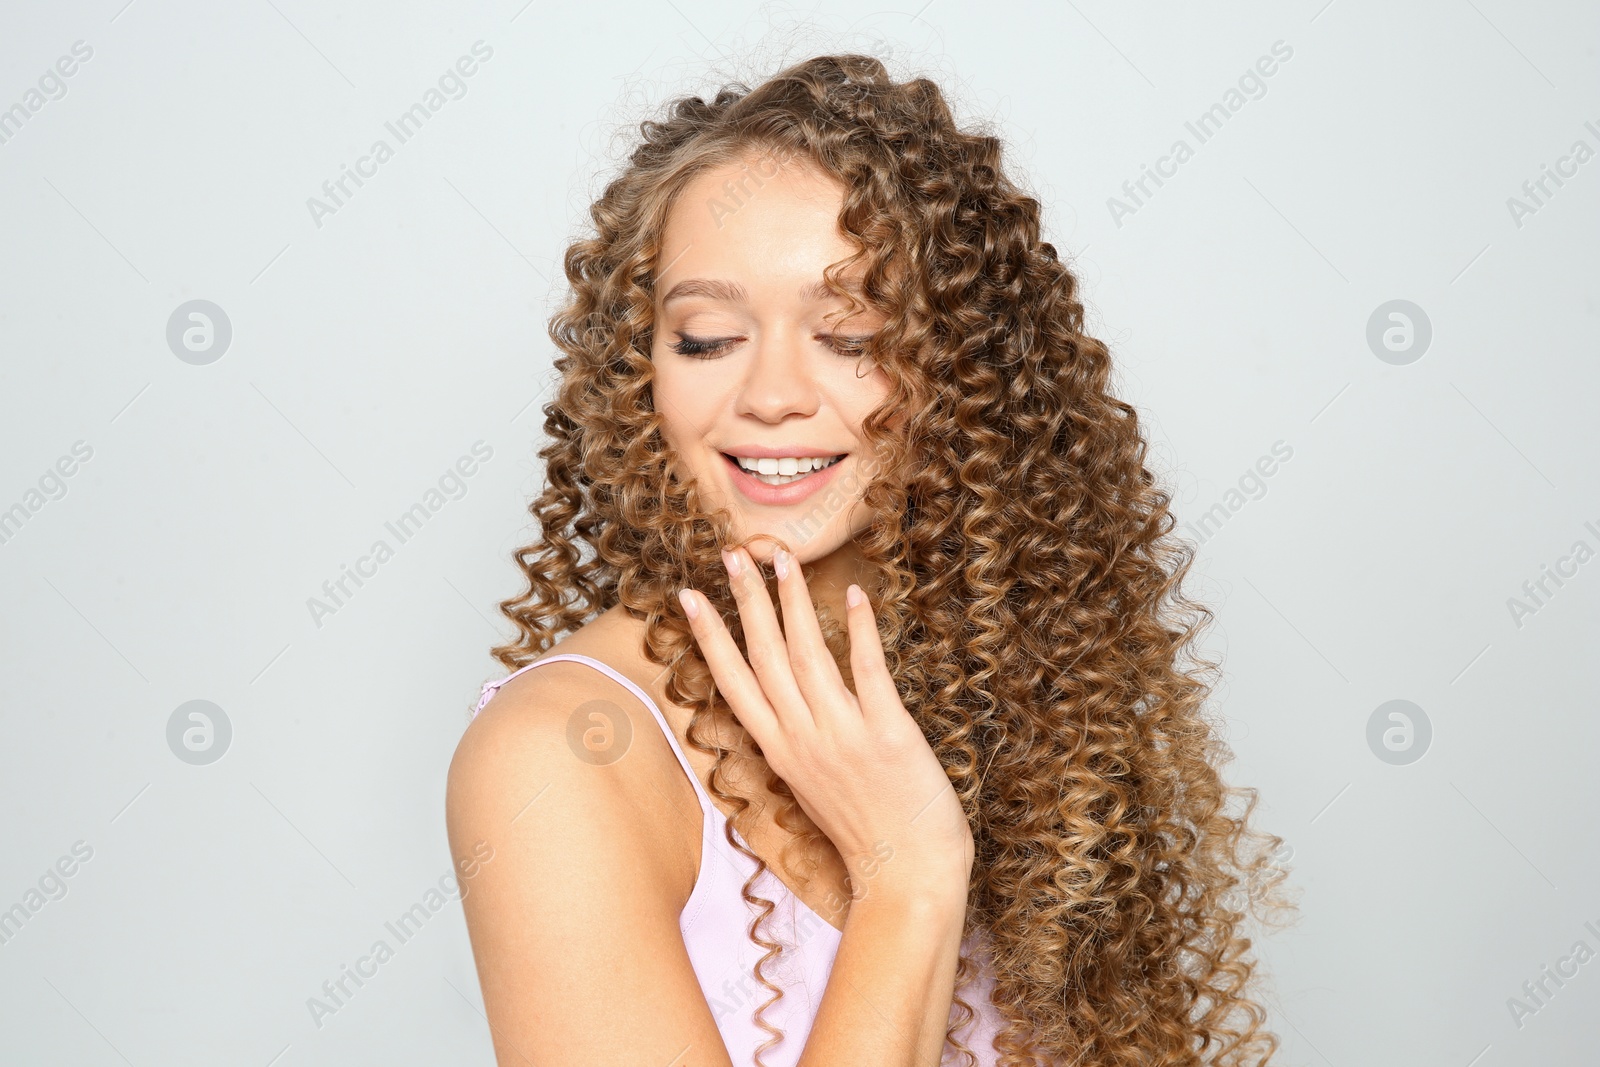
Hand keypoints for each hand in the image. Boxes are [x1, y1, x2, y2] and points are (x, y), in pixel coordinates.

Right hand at [677, 545, 973, 895]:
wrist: (907, 876)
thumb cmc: (867, 832)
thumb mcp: (813, 787)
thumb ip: (798, 741)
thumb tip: (789, 703)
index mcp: (780, 751)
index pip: (734, 682)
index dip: (709, 637)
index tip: (688, 596)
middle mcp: (803, 739)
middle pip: (765, 657)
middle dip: (745, 601)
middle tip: (732, 553)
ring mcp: (843, 735)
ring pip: (808, 655)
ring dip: (792, 602)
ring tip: (781, 560)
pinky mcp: (888, 733)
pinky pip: (868, 672)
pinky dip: (859, 632)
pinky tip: (853, 596)